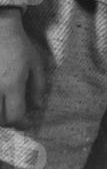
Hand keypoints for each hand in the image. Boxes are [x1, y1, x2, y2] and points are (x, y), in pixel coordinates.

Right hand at [0, 10, 44, 126]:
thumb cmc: (19, 45)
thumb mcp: (36, 62)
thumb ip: (38, 86)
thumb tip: (37, 106)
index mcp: (12, 83)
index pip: (15, 115)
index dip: (23, 123)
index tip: (27, 122)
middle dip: (9, 121)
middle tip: (15, 115)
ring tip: (5, 108)